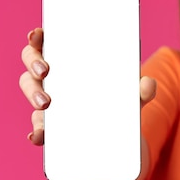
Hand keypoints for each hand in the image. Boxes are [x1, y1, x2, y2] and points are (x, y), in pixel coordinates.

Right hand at [19, 28, 156, 145]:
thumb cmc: (120, 106)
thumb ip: (141, 90)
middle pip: (32, 63)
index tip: (37, 34)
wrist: (119, 146)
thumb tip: (148, 84)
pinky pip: (38, 128)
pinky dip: (37, 132)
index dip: (38, 37)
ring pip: (31, 92)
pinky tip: (38, 136)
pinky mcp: (51, 130)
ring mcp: (50, 104)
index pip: (48, 43)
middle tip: (45, 71)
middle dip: (33, 63)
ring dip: (33, 94)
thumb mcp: (132, 97)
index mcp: (72, 62)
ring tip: (46, 103)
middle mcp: (55, 79)